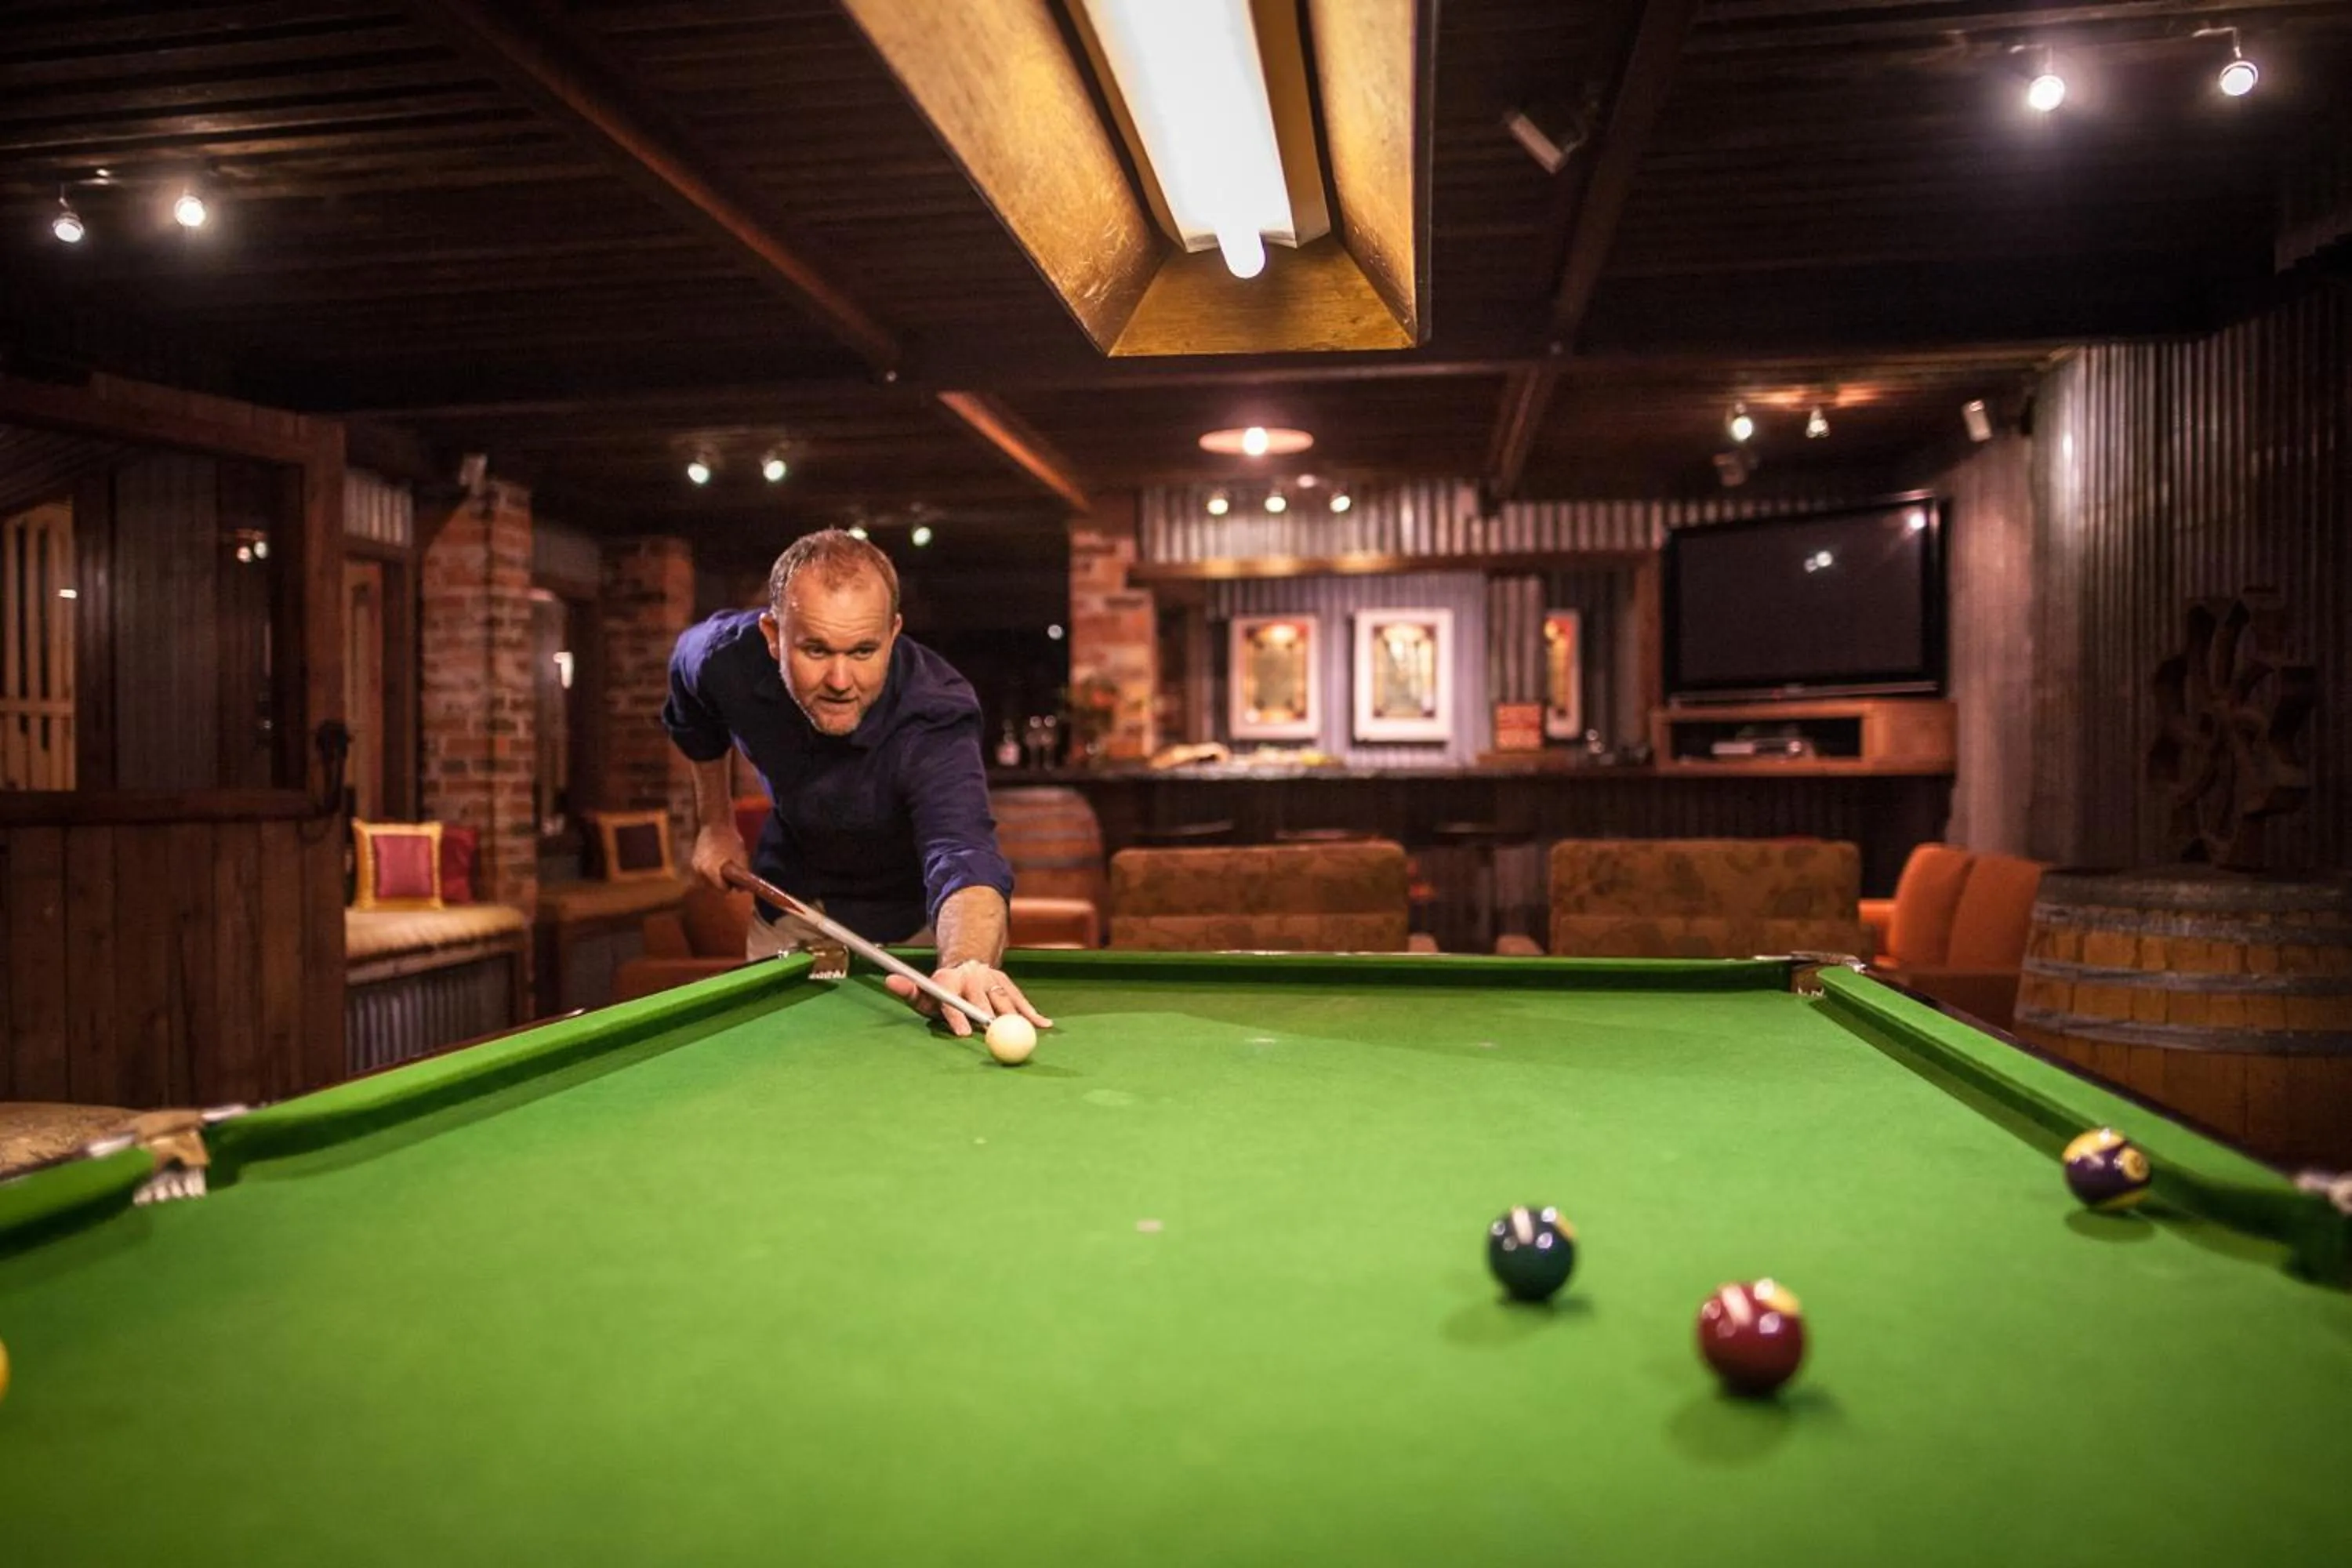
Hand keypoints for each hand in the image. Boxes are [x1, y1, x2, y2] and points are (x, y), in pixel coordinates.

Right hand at [690, 823, 747, 891]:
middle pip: (713, 887)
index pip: (722, 889)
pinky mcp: (693, 862)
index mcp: (712, 870)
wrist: (715, 823)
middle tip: (732, 878)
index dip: (731, 887)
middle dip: (723, 884)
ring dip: (715, 880)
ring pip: (707, 882)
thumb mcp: (741, 856)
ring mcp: (695, 867)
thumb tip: (742, 889)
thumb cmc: (730, 840)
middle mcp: (701, 871)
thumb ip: (741, 873)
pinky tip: (717, 866)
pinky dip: (710, 873)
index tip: (736, 884)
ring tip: (724, 871)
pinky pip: (703, 874)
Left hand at [886, 960, 1052, 1038]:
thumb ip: (910, 992)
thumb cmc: (943, 991)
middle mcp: (970, 976)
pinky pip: (1020, 998)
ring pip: (1003, 999)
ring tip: (1024, 1033)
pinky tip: (1043, 1025)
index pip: (952, 1000)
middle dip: (988, 1018)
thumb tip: (889, 979)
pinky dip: (1031, 1012)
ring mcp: (990, 978)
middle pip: (980, 999)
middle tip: (996, 1037)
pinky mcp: (1005, 981)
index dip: (957, 1017)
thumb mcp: (924, 993)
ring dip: (1014, 1017)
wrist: (966, 964)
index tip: (963, 1033)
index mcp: (948, 980)